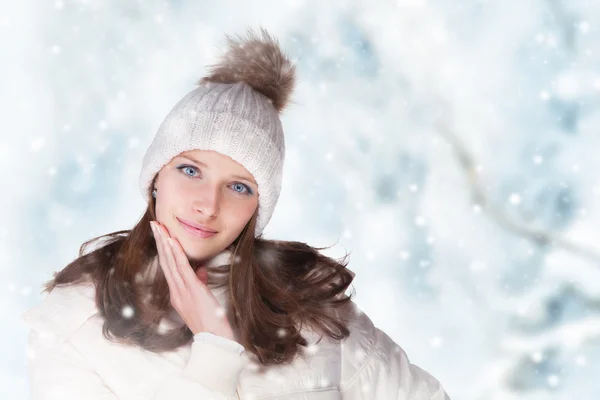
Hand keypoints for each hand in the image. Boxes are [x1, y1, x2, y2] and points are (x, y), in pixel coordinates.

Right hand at [150, 221, 235, 340]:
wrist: (215, 339)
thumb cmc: (211, 321)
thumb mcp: (203, 299)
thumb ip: (199, 283)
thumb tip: (200, 269)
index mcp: (177, 293)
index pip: (168, 267)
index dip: (163, 250)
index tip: (159, 234)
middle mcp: (176, 291)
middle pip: (165, 261)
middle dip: (159, 241)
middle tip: (154, 224)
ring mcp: (183, 290)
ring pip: (171, 262)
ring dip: (165, 243)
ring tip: (159, 227)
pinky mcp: (192, 290)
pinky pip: (183, 269)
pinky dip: (176, 254)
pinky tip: (172, 242)